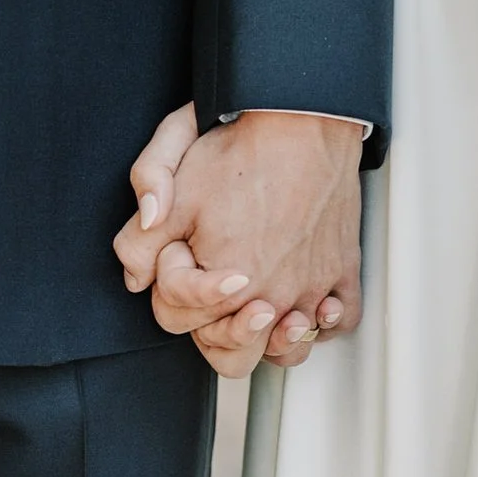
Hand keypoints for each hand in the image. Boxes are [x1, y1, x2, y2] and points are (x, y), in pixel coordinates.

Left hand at [113, 105, 362, 377]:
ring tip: (266, 311)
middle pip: (232, 355)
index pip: (177, 318)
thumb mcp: (172, 189)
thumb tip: (134, 280)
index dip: (168, 282)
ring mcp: (312, 288)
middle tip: (217, 293)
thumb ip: (138, 243)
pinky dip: (325, 321)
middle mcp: (273, 297)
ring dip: (273, 339)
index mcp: (225, 285)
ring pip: (289, 350)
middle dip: (214, 330)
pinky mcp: (342, 271)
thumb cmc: (243, 152)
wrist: (303, 121)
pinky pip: (339, 322)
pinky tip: (309, 303)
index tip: (185, 249)